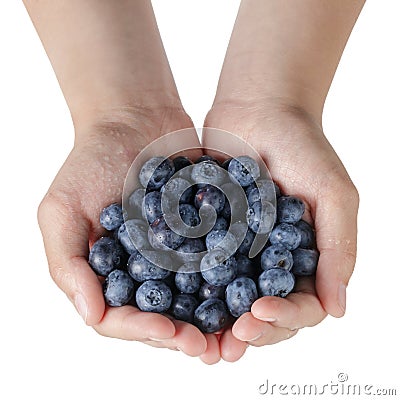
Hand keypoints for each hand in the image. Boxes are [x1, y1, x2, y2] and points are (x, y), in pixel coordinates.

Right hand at [37, 108, 221, 362]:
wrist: (134, 118)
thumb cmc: (91, 161)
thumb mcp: (61, 208)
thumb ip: (67, 262)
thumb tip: (91, 314)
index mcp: (108, 273)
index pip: (121, 317)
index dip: (143, 331)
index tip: (169, 334)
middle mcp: (144, 269)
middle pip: (163, 315)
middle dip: (186, 335)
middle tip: (210, 349)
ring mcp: (176, 252)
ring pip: (195, 296)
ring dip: (214, 318)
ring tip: (236, 334)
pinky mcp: (204, 231)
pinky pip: (219, 259)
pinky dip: (234, 277)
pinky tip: (253, 290)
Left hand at [204, 100, 358, 360]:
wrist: (259, 108)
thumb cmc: (304, 147)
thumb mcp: (334, 195)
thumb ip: (338, 250)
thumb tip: (338, 310)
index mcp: (306, 259)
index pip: (301, 305)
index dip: (284, 318)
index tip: (260, 315)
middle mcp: (271, 261)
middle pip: (263, 311)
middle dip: (249, 329)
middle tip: (229, 340)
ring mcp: (238, 250)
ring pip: (228, 298)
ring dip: (216, 322)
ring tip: (199, 340)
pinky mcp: (208, 234)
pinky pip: (198, 266)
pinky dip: (189, 287)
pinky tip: (174, 302)